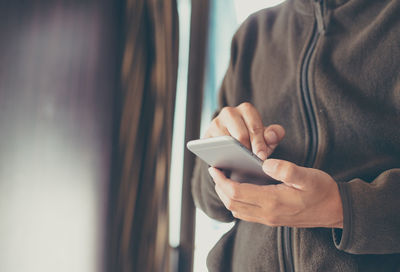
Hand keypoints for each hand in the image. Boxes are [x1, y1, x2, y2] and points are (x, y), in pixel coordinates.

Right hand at [204, 102, 284, 159]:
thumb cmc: (253, 140)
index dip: (259, 143)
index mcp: (246, 109)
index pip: (254, 126)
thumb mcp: (266, 138)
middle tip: (252, 162)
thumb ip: (274, 135)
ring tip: (240, 162)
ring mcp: (215, 123)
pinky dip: (220, 155)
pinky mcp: (206, 135)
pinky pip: (213, 147)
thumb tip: (271, 136)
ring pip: (226, 141)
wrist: (234, 146)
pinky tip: (227, 163)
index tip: (261, 157)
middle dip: (247, 150)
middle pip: (240, 134)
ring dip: (233, 152)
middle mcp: (229, 112)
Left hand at [208, 159, 342, 227]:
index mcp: (273, 201)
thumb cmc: (322, 191)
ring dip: (226, 196)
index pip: (236, 193)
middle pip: (232, 204)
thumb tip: (265, 163)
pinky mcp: (271, 220)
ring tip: (223, 180)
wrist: (335, 210)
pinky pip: (246, 214)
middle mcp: (267, 213)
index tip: (215, 168)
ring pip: (237, 211)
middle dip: (219, 188)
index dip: (222, 181)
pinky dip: (236, 203)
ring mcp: (269, 219)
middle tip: (216, 172)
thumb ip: (286, 170)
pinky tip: (239, 190)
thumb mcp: (308, 176)